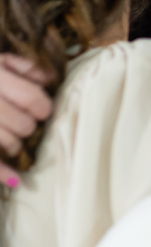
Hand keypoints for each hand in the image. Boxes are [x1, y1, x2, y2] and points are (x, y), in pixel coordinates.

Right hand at [0, 54, 52, 182]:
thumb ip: (22, 67)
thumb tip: (49, 78)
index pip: (30, 97)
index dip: (43, 107)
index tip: (42, 111)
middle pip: (21, 123)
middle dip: (27, 127)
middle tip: (24, 125)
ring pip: (7, 141)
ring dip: (14, 145)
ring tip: (13, 141)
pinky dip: (2, 171)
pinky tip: (15, 179)